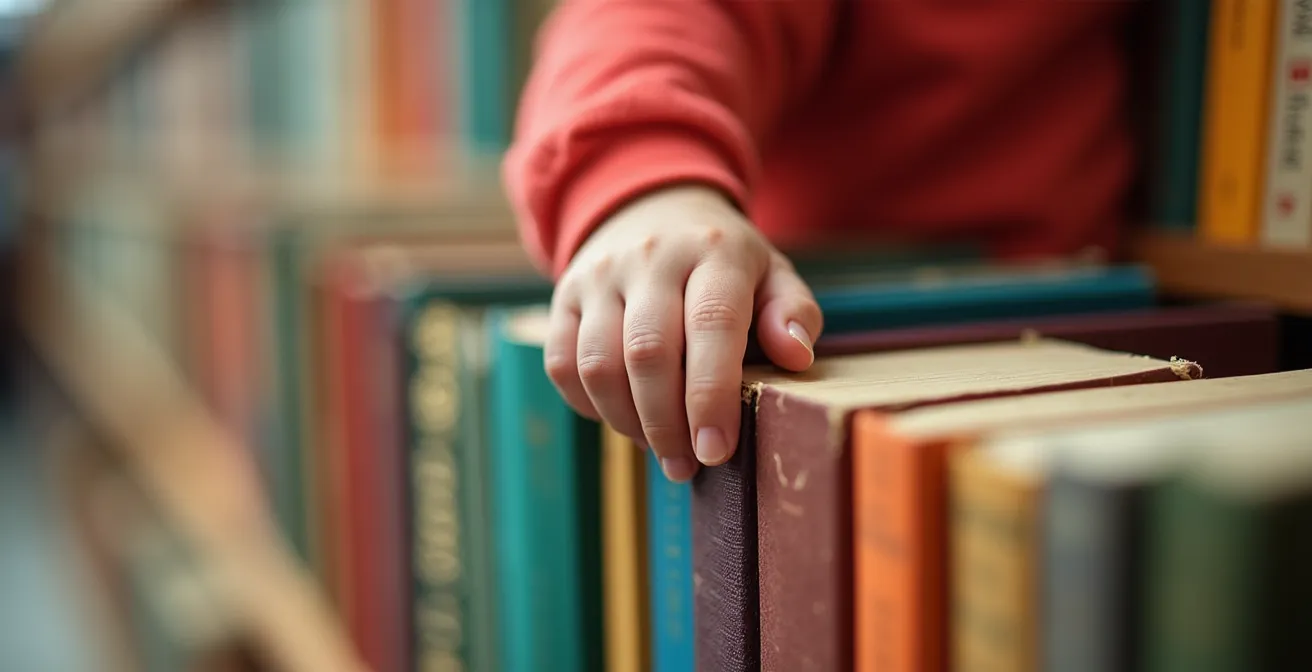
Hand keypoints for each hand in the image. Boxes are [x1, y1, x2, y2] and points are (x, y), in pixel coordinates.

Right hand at [545, 185, 822, 481]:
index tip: (717, 450)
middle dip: (668, 424)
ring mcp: (599, 277)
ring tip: (662, 449)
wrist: (651, 209)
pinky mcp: (563, 297)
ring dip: (629, 423)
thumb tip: (796, 356)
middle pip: (648, 352)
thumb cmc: (722, 262)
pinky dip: (590, 407)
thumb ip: (792, 312)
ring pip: (599, 365)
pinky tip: (625, 420)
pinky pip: (563, 365)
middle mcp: (650, 258)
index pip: (711, 325)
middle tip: (690, 465)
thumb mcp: (771, 273)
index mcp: (713, 252)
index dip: (712, 394)